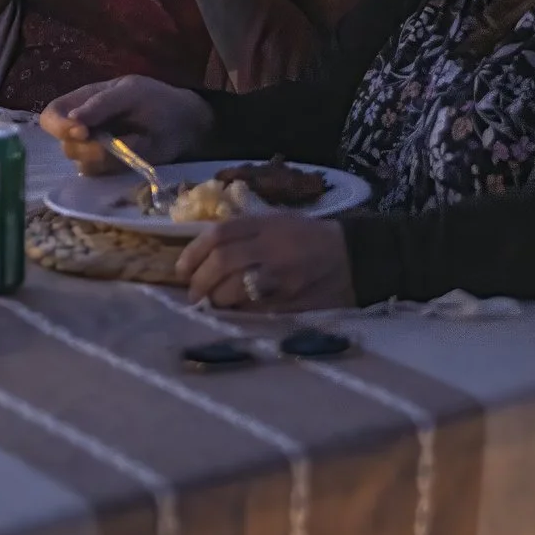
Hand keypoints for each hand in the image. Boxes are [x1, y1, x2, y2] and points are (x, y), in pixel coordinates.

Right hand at [39, 75, 212, 173]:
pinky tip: (133, 154)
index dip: (59, 126)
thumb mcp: (131, 93)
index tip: (81, 132)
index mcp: (83, 101)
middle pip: (65, 144)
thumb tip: (72, 120)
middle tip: (107, 146)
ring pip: (80, 163)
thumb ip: (101, 104)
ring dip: (102, 158)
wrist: (185, 125)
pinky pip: (99, 174)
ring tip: (131, 145)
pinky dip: (114, 167)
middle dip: (84, 147)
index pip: (52, 115)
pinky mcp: (108, 167)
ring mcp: (94, 149)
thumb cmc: (156, 101)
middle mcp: (83, 127)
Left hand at [177, 214, 354, 311]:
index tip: (181, 269)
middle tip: (193, 293)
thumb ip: (243, 232)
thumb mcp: (277, 222)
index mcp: (265, 222)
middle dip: (200, 280)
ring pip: (234, 288)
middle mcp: (271, 245)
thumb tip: (203, 255)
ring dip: (217, 299)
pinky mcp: (291, 299)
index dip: (193, 252)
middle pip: (222, 261)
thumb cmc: (308, 238)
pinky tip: (235, 312)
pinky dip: (238, 311)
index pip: (218, 234)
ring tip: (214, 303)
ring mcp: (281, 274)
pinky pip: (254, 309)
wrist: (352, 257)